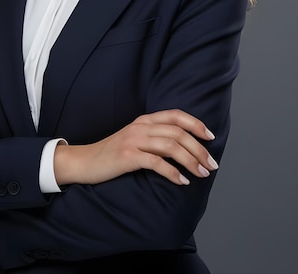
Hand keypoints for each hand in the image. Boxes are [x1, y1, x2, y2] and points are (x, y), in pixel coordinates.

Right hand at [53, 109, 217, 185]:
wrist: (85, 161)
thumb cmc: (113, 154)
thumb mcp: (135, 139)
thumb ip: (155, 138)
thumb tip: (184, 148)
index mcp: (144, 120)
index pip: (176, 115)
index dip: (196, 124)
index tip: (210, 137)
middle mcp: (141, 126)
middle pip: (178, 133)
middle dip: (199, 149)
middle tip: (211, 165)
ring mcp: (134, 140)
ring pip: (171, 147)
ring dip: (191, 161)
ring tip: (202, 174)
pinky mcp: (128, 156)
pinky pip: (157, 163)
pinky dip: (173, 173)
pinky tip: (182, 181)